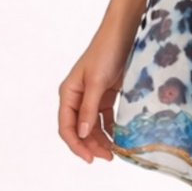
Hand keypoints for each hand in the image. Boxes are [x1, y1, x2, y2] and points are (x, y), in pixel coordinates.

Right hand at [57, 31, 131, 162]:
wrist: (124, 31)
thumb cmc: (106, 51)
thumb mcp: (96, 81)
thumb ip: (89, 108)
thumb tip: (82, 134)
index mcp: (68, 93)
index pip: (66, 126)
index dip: (76, 145)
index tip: (89, 159)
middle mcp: (78, 96)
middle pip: (80, 129)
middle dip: (91, 145)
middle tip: (107, 157)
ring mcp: (92, 95)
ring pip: (92, 125)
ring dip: (101, 139)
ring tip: (113, 151)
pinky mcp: (106, 93)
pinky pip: (104, 116)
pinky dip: (110, 127)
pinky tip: (118, 136)